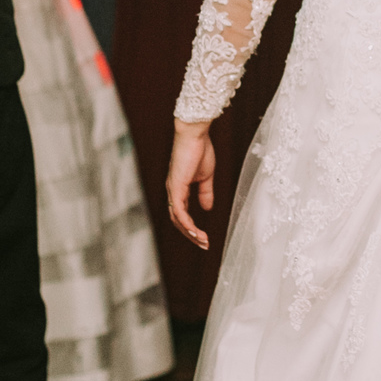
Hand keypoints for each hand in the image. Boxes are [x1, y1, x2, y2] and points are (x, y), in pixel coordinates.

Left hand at [167, 121, 214, 248]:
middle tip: (204, 245)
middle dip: (191, 235)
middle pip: (178, 221)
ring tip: (203, 241)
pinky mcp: (176, 187)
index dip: (192, 227)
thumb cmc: (199, 150)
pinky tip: (196, 231)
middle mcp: (173, 191)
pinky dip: (187, 223)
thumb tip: (207, 208)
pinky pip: (179, 211)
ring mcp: (173, 190)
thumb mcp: (206, 176)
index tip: (204, 238)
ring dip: (190, 232)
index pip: (182, 214)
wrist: (194, 135)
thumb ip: (205, 193)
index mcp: (179, 189)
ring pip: (177, 219)